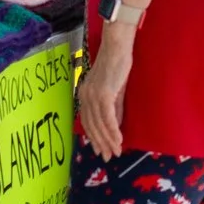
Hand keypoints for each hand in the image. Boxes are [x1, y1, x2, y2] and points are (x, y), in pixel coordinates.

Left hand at [78, 27, 132, 158]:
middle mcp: (85, 97)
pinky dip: (113, 131)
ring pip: (99, 125)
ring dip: (108, 141)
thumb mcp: (114, 90)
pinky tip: (118, 140)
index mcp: (84, 95)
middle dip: (100, 143)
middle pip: (92, 126)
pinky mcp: (103, 94)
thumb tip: (116, 126)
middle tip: (108, 156)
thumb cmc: (117, 64)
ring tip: (116, 152)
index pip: (88, 121)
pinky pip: (108, 118)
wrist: (117, 47)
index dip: (94, 137)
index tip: (100, 150)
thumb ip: (114, 108)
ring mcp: (93, 96)